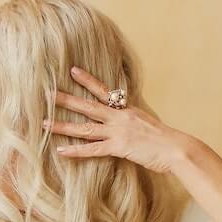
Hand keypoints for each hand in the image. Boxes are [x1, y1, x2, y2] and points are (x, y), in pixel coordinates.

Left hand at [45, 66, 199, 173]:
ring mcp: (118, 132)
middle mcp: (119, 117)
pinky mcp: (119, 148)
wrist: (177, 148)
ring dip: (63, 125)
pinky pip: (92, 150)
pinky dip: (76, 151)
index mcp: (127, 109)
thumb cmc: (166, 140)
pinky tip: (60, 150)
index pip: (104, 91)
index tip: (73, 70)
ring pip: (85, 127)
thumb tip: (129, 122)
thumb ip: (135, 120)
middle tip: (47, 93)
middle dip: (66, 100)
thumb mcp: (149, 123)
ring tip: (44, 123)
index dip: (88, 80)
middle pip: (88, 106)